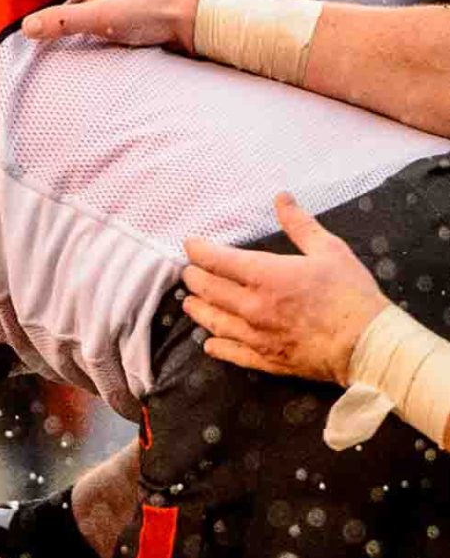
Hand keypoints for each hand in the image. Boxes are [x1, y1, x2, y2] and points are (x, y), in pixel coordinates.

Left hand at [181, 193, 389, 385]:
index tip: (190, 245)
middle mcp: (252, 306)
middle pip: (208, 290)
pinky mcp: (264, 359)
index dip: (198, 251)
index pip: (217, 261)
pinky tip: (210, 342)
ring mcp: (255, 336)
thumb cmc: (351, 294)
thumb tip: (281, 198)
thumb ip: (300, 225)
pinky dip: (216, 345)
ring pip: (212, 322)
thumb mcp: (330, 250)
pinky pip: (230, 352)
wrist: (367, 345)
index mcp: (266, 276)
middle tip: (189, 272)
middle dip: (194, 278)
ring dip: (197, 309)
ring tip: (190, 302)